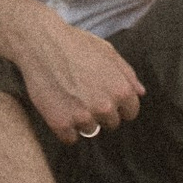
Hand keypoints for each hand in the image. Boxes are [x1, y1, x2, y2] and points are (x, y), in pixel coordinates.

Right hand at [13, 5, 144, 141]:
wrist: (42, 43)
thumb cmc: (76, 44)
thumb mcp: (108, 52)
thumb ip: (127, 75)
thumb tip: (141, 93)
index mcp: (121, 90)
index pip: (130, 113)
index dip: (119, 105)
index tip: (107, 97)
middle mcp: (105, 106)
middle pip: (111, 124)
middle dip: (102, 112)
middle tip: (85, 94)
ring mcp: (83, 117)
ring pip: (90, 131)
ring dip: (82, 119)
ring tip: (71, 98)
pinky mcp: (61, 124)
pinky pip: (70, 138)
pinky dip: (65, 128)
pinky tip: (60, 108)